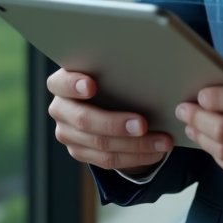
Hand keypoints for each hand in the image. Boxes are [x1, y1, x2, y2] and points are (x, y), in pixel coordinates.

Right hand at [47, 68, 173, 174]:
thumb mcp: (108, 68)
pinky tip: (155, 152)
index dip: (74, 85)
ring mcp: (68, 134)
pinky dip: (135, 157)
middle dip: (116, 124)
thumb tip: (148, 62)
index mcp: (62, 83)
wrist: (105, 97)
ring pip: (101, 145)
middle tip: (143, 125)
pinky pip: (108, 160)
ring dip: (136, 146)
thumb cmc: (111, 74)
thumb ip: (115, 67)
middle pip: (84, 120)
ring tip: (162, 142)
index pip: (60, 83)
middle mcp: (61, 109)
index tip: (91, 85)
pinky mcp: (80, 152)